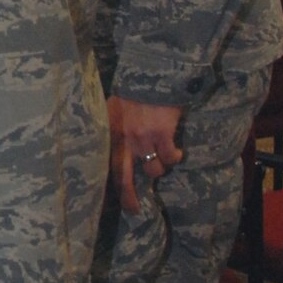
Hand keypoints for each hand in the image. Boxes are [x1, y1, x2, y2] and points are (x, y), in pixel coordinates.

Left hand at [108, 94, 183, 213]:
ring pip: (153, 169)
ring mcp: (142, 140)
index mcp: (108, 133)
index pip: (104, 164)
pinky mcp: (162, 136)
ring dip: (159, 167)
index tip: (108, 195)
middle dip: (129, 196)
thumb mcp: (112, 109)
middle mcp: (122, 140)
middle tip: (133, 208)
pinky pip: (170, 158)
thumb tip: (110, 145)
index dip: (106, 182)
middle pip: (123, 178)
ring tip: (163, 157)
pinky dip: (176, 157)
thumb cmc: (133, 90)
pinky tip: (178, 152)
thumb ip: (112, 128)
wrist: (153, 74)